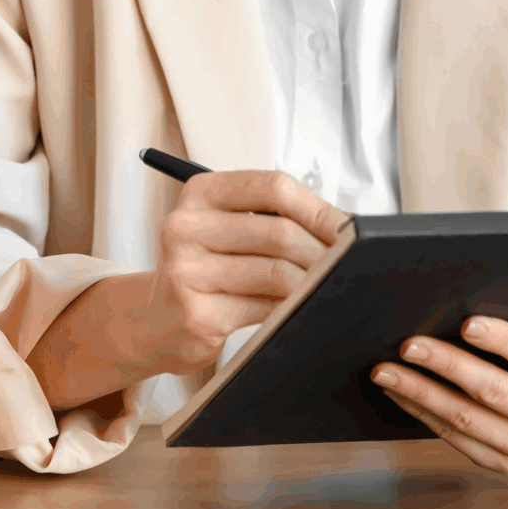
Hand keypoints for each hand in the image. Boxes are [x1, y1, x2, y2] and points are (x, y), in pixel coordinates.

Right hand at [138, 170, 348, 374]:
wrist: (158, 321)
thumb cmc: (207, 268)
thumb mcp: (229, 229)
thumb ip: (274, 219)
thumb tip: (344, 226)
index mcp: (200, 192)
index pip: (272, 187)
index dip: (318, 208)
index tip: (349, 228)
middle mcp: (186, 225)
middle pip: (278, 231)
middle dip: (323, 250)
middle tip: (348, 263)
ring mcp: (186, 271)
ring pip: (276, 271)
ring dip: (312, 281)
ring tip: (327, 285)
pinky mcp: (197, 313)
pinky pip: (265, 308)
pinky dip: (291, 307)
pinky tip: (297, 307)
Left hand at [370, 320, 507, 473]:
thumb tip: (459, 299)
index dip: (501, 339)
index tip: (465, 323)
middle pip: (494, 391)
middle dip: (446, 364)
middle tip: (408, 345)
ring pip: (466, 419)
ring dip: (420, 392)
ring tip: (386, 369)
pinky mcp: (506, 464)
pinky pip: (456, 439)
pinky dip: (422, 413)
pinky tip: (399, 392)